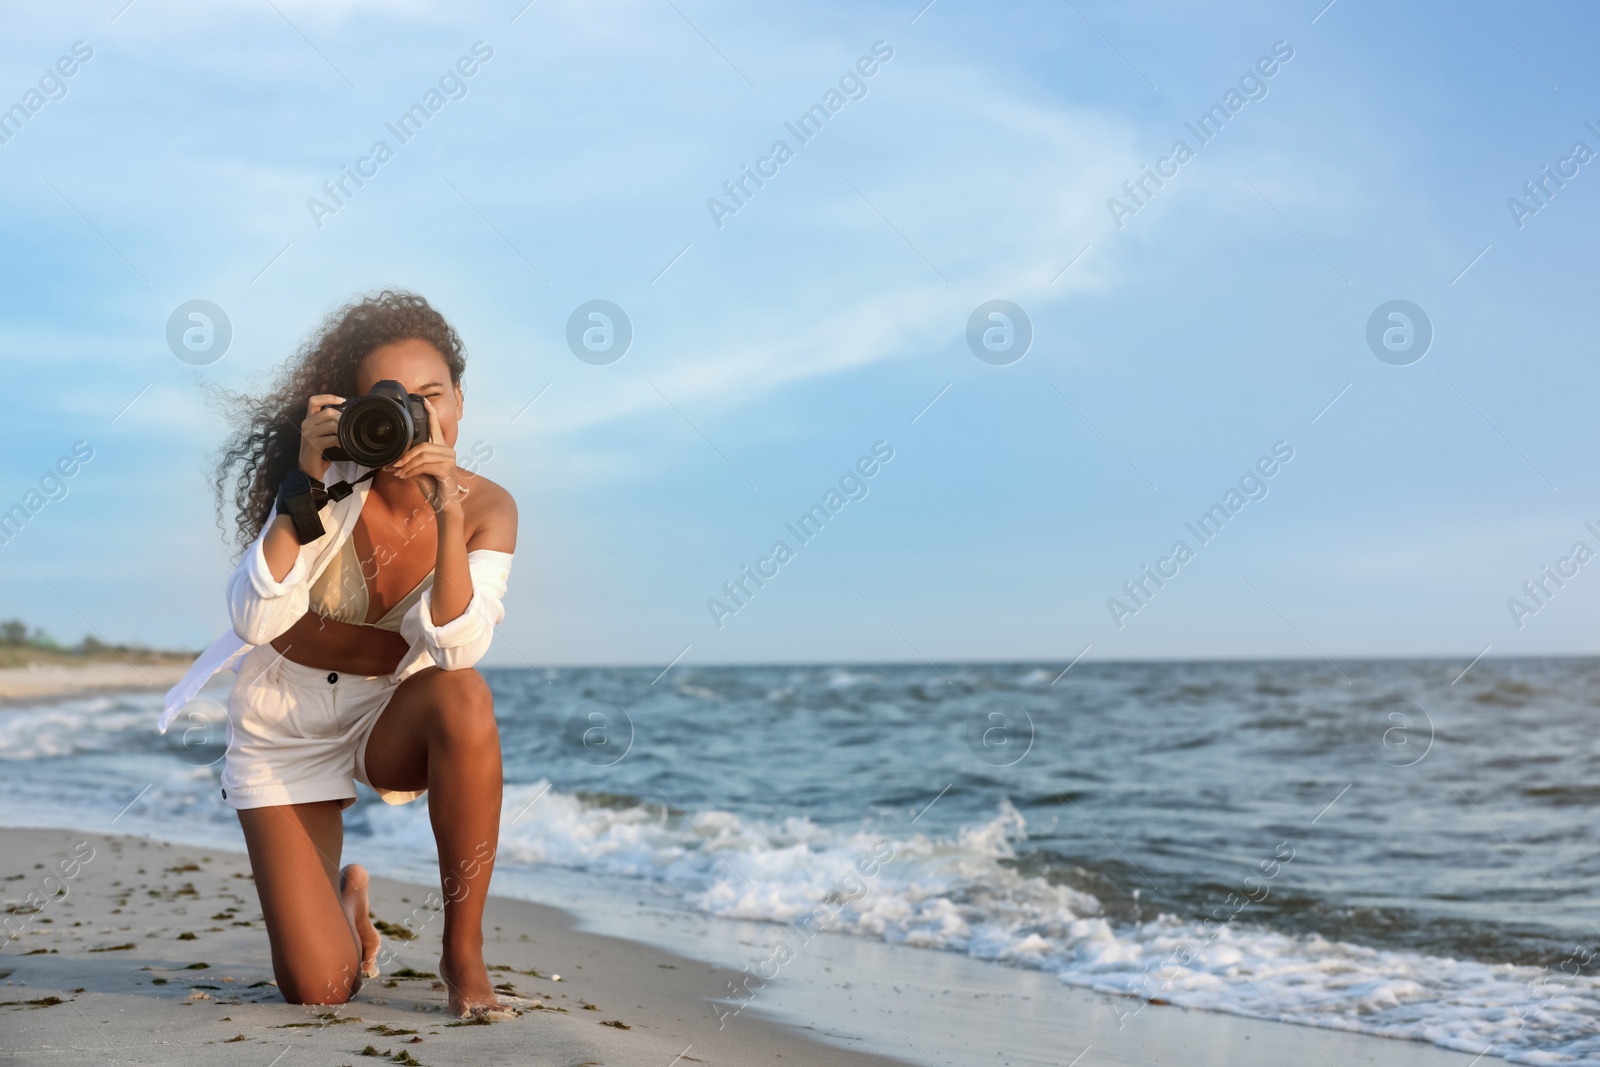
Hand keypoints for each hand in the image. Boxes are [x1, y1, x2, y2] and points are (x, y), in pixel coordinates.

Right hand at [298, 394, 344, 481]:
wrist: (308, 469)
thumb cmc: (318, 452)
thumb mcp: (322, 434)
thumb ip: (329, 424)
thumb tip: (346, 417)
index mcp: (309, 419)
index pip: (314, 400)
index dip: (328, 397)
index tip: (342, 400)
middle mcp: (306, 424)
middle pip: (327, 413)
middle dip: (342, 418)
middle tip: (349, 425)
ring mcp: (308, 434)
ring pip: (331, 425)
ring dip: (342, 430)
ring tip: (347, 436)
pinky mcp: (313, 445)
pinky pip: (331, 439)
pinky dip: (340, 441)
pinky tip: (343, 445)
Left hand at [386, 397, 463, 513]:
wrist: (443, 502)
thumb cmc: (433, 485)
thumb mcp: (419, 471)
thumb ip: (411, 462)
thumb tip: (394, 461)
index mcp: (441, 448)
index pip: (436, 427)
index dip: (430, 413)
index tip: (423, 401)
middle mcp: (448, 451)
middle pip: (423, 445)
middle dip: (406, 456)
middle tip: (394, 465)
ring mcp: (450, 460)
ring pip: (422, 455)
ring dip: (407, 465)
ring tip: (399, 473)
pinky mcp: (447, 469)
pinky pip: (425, 465)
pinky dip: (412, 471)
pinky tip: (405, 477)